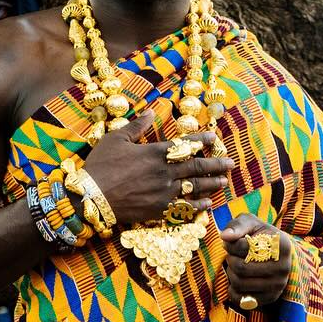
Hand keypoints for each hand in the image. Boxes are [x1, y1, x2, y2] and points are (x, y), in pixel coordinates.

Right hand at [81, 110, 234, 225]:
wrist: (92, 198)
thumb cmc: (100, 166)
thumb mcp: (116, 139)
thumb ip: (137, 126)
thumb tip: (152, 111)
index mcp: (155, 152)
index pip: (185, 145)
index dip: (201, 142)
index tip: (214, 139)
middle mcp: (164, 172)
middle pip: (196, 167)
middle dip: (215, 164)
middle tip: (231, 163)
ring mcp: (163, 192)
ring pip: (194, 187)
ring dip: (211, 184)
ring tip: (224, 181)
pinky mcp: (159, 210)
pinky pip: (184, 207)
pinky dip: (198, 206)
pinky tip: (208, 204)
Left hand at [220, 214, 291, 309]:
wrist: (276, 254)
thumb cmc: (259, 236)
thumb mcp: (251, 224)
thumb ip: (237, 226)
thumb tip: (225, 236)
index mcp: (281, 245)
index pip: (243, 247)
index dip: (231, 245)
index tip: (233, 242)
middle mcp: (283, 268)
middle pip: (241, 268)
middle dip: (231, 260)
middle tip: (233, 256)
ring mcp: (278, 285)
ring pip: (239, 284)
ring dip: (231, 274)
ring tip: (237, 266)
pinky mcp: (270, 298)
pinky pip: (241, 299)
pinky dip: (233, 290)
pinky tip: (239, 280)